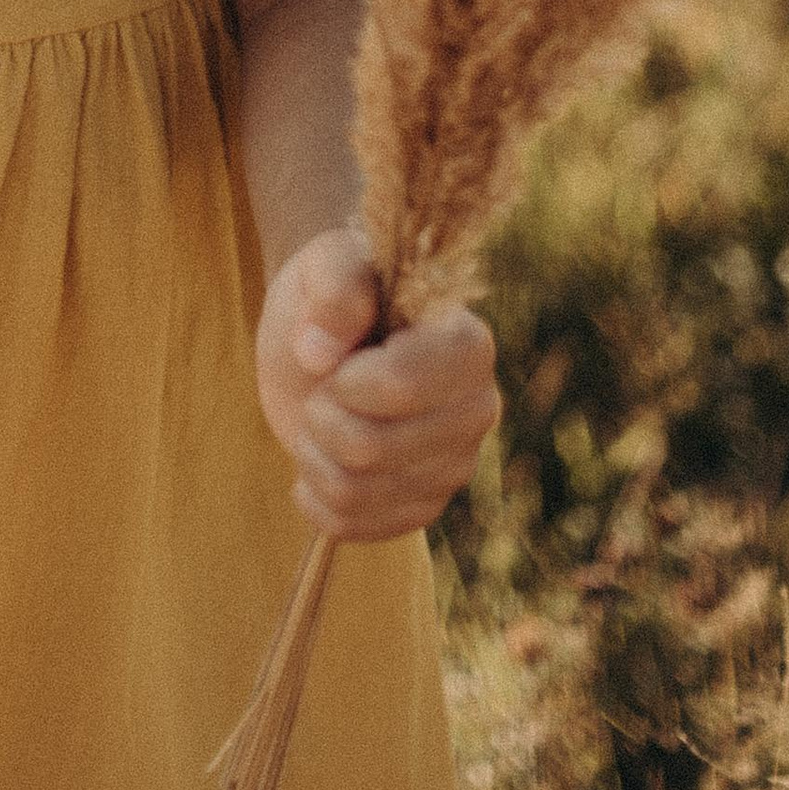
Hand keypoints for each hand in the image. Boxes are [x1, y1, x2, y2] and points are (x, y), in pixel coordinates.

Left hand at [255, 225, 498, 544]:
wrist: (328, 339)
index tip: (329, 354)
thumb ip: (334, 287)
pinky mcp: (423, 506)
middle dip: (321, 414)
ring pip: (356, 491)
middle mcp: (476, 411)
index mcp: (467, 345)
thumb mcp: (327, 263)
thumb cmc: (336, 294)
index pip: (401, 387)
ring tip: (319, 415)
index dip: (345, 379)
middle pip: (372, 448)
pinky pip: (351, 525)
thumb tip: (318, 352)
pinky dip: (313, 493)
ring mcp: (454, 466)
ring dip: (312, 451)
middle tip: (322, 385)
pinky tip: (318, 457)